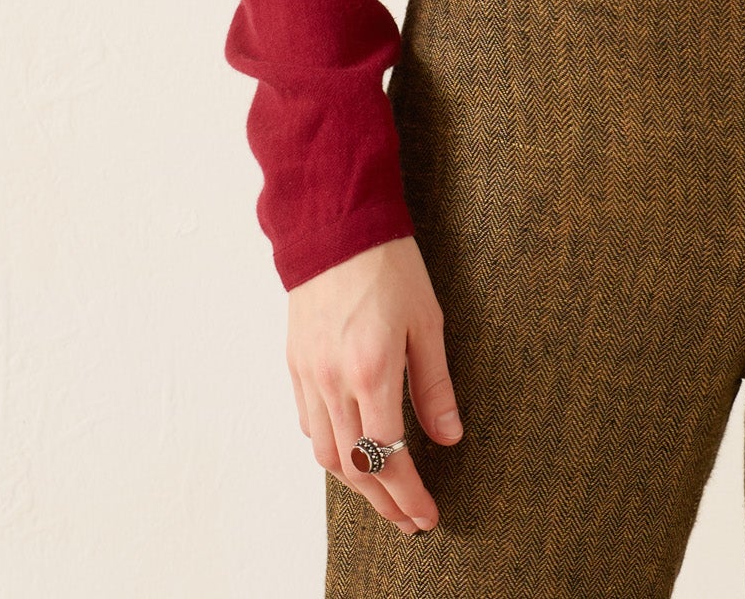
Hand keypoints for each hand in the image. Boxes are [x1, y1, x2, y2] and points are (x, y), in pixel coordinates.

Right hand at [287, 235, 463, 532]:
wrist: (337, 225)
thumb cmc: (390, 265)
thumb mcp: (428, 321)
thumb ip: (435, 385)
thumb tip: (448, 436)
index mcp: (372, 372)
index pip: (387, 458)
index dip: (408, 495)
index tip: (427, 516)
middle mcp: (334, 382)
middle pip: (354, 468)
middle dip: (384, 502)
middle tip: (410, 520)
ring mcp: (309, 374)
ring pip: (326, 454)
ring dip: (356, 482)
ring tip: (385, 494)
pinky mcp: (295, 363)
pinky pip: (308, 424)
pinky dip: (331, 449)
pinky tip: (351, 451)